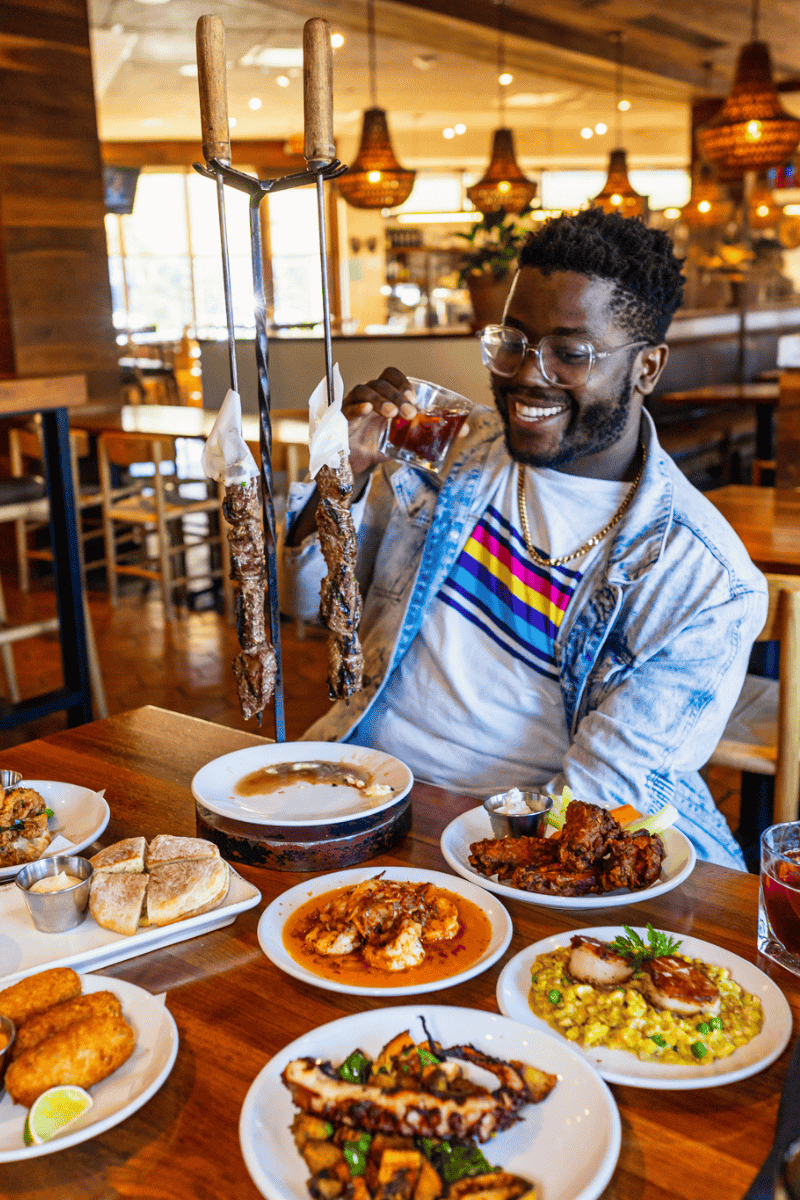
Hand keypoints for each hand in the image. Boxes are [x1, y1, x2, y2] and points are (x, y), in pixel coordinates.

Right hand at [343, 367, 470, 481]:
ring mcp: (354, 404)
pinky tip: (366, 411)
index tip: (414, 398)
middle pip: (381, 383)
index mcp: (385, 394)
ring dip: (381, 400)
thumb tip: (465, 430)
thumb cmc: (382, 443)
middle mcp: (369, 395)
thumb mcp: (409, 438)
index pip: (391, 376)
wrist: (360, 463)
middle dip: (397, 395)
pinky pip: (348, 407)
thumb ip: (433, 432)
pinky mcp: (342, 418)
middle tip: (409, 412)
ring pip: (365, 390)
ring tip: (392, 415)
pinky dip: (357, 407)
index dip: (402, 382)